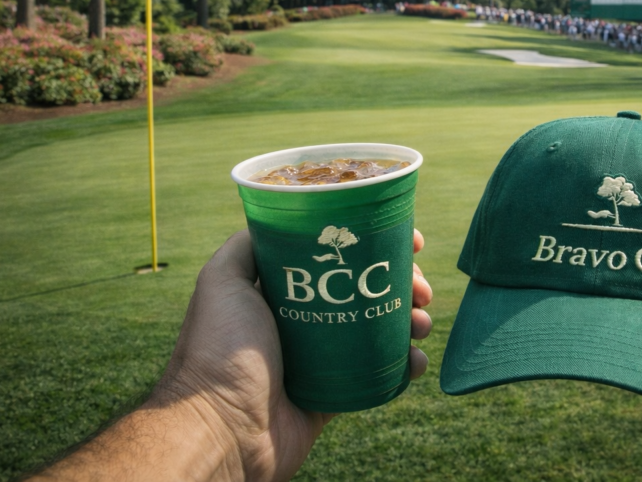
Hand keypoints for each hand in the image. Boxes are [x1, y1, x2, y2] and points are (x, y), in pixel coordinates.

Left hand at [152, 228, 432, 481]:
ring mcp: (325, 357)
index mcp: (285, 290)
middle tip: (421, 287)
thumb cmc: (219, 349)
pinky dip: (405, 364)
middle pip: (367, 290)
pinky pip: (381, 373)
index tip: (409, 241)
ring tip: (421, 322)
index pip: (340, 257)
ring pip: (381, 328)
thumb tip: (279, 214)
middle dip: (403, 282)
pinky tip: (416, 359)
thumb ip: (245, 245)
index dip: (375, 244)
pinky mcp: (338, 393)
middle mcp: (307, 319)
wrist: (220, 428)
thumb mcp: (222, 279)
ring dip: (409, 319)